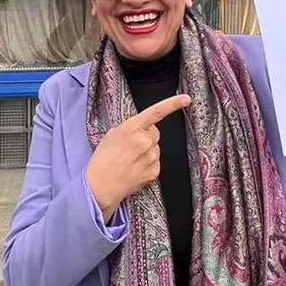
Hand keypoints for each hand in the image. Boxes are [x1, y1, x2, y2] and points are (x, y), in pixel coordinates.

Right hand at [86, 94, 190, 222]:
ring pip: (155, 148)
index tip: (186, 99)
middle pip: (155, 132)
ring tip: (130, 160)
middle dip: (147, 136)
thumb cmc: (102, 160)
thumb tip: (140, 129)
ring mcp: (151, 157)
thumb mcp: (111, 135)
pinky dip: (148, 165)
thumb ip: (129, 128)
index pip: (156, 112)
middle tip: (131, 147)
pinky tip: (135, 169)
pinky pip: (156, 162)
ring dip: (147, 151)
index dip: (173, 104)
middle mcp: (144, 141)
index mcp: (132, 128)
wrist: (100, 186)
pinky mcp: (154, 171)